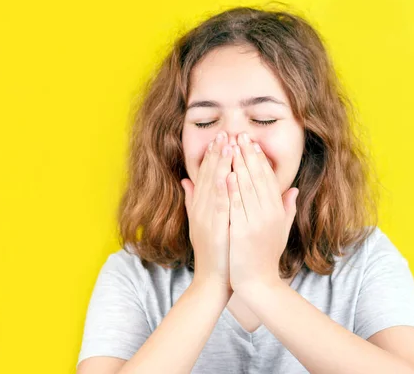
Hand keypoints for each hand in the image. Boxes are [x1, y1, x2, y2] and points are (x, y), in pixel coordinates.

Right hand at [181, 131, 233, 292]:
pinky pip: (219, 205)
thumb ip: (192, 201)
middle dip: (217, 153)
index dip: (212, 156)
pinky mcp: (214, 229)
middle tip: (225, 133)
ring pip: (213, 186)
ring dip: (220, 164)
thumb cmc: (214, 252)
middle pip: (208, 176)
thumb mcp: (200, 223)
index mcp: (200, 208)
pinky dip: (221, 188)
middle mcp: (200, 210)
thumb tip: (185, 180)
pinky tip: (226, 173)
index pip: (205, 177)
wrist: (213, 280)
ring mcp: (206, 219)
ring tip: (227, 144)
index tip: (220, 138)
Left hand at [227, 132, 298, 292]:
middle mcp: (269, 215)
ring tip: (230, 146)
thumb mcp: (281, 231)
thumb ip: (287, 208)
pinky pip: (236, 207)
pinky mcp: (242, 232)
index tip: (251, 142)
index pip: (268, 179)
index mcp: (277, 212)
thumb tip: (293, 189)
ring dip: (237, 165)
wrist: (258, 283)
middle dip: (247, 155)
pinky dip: (231, 189)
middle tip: (239, 135)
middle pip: (257, 178)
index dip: (259, 159)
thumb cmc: (267, 256)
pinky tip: (225, 174)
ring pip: (246, 188)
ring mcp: (256, 223)